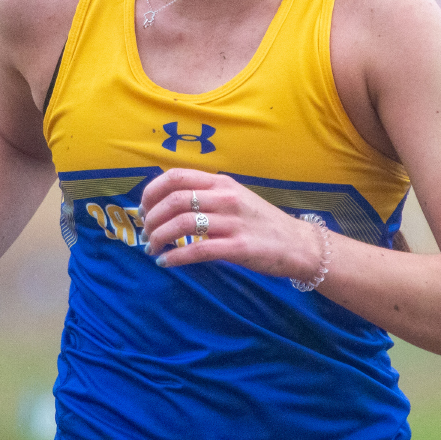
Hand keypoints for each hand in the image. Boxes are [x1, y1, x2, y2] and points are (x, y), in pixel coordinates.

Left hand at [138, 169, 327, 280]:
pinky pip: (197, 251)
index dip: (151, 192)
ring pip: (182, 224)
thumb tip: (167, 201)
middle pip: (174, 200)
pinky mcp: (238, 247)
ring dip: (159, 237)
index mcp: (222, 182)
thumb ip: (207, 195)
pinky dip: (175, 257)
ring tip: (152, 248)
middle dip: (151, 218)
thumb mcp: (235, 197)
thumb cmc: (261, 222)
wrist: (297, 244)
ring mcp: (232, 222)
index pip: (176, 177)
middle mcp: (226, 198)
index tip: (143, 209)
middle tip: (145, 234)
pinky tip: (166, 262)